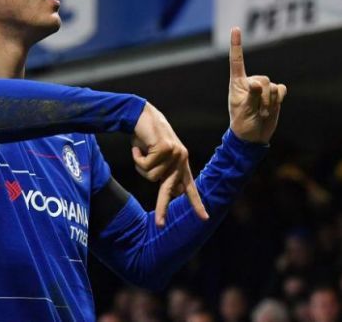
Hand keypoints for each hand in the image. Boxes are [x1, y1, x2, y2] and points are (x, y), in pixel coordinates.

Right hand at [133, 102, 208, 225]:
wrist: (141, 115)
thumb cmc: (146, 138)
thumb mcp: (156, 157)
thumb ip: (163, 173)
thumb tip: (175, 192)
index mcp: (181, 164)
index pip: (190, 187)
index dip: (197, 203)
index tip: (205, 218)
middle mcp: (181, 159)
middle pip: (169, 190)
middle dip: (162, 208)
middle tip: (159, 225)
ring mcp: (175, 154)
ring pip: (151, 176)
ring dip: (140, 165)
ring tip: (140, 151)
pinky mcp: (166, 149)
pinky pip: (145, 166)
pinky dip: (137, 157)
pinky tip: (139, 146)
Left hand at [228, 27, 286, 143]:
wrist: (254, 137)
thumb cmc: (243, 124)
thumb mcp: (244, 111)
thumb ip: (252, 97)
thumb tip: (258, 83)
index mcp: (237, 83)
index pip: (237, 60)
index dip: (237, 44)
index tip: (236, 28)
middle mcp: (250, 82)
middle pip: (262, 79)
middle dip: (262, 97)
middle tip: (256, 111)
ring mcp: (263, 88)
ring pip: (273, 86)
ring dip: (269, 102)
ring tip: (261, 113)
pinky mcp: (274, 93)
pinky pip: (281, 89)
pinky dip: (279, 99)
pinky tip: (273, 107)